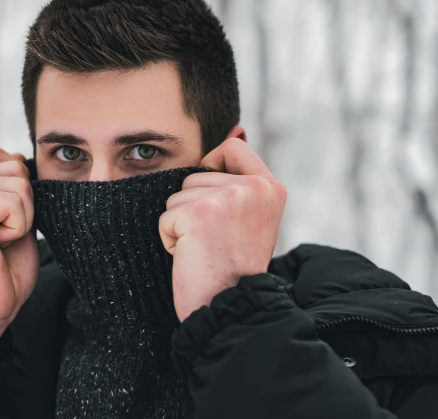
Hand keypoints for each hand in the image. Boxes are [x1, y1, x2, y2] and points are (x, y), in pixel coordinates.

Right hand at [0, 147, 38, 354]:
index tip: (6, 225)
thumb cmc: (3, 271)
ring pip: (19, 183)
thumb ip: (14, 189)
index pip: (5, 156)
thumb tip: (25, 159)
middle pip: (16, 166)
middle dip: (25, 205)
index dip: (21, 190)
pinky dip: (17, 227)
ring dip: (22, 218)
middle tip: (3, 237)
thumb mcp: (15, 219)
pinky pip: (13, 201)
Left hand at [159, 138, 286, 321]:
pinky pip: (165, 217)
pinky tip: (194, 257)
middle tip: (216, 242)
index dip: (214, 167)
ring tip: (206, 249)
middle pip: (195, 175)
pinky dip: (171, 240)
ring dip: (181, 225)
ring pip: (176, 196)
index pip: (232, 147)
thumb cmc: (234, 267)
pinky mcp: (199, 214)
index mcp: (271, 187)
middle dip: (194, 209)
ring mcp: (227, 198)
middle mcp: (254, 188)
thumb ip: (241, 176)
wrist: (231, 309)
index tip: (217, 203)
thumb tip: (236, 128)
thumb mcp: (250, 216)